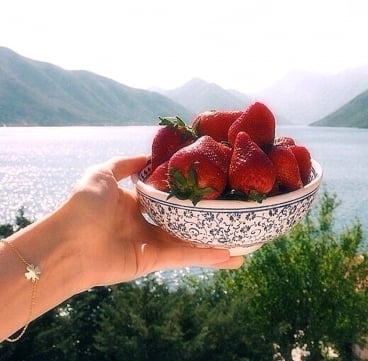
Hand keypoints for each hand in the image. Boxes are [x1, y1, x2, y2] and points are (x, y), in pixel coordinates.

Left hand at [64, 155, 243, 287]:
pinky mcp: (153, 261)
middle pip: (183, 221)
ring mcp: (151, 243)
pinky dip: (207, 257)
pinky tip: (232, 256)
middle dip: (207, 219)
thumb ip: (126, 164)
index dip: (187, 192)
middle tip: (233, 214)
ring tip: (244, 242)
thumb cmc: (83, 205)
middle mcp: (145, 223)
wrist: (67, 242)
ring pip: (189, 241)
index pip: (167, 197)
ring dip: (216, 243)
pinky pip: (185, 256)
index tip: (211, 186)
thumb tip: (149, 155)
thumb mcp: (103, 173)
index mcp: (134, 203)